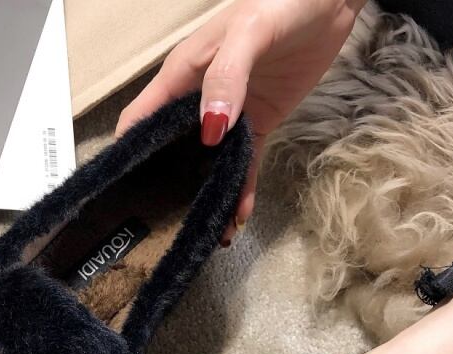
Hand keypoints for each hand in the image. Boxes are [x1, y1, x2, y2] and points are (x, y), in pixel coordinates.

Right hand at [116, 0, 364, 244]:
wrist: (330, 1)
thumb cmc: (279, 4)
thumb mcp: (246, 34)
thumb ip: (226, 79)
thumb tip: (209, 131)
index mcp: (181, 76)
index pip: (142, 117)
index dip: (127, 151)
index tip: (122, 189)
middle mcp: (198, 101)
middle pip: (172, 151)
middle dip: (167, 185)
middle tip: (164, 224)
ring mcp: (229, 117)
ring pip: (210, 165)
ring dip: (208, 195)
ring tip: (206, 231)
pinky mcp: (258, 126)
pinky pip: (245, 165)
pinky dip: (241, 191)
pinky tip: (238, 216)